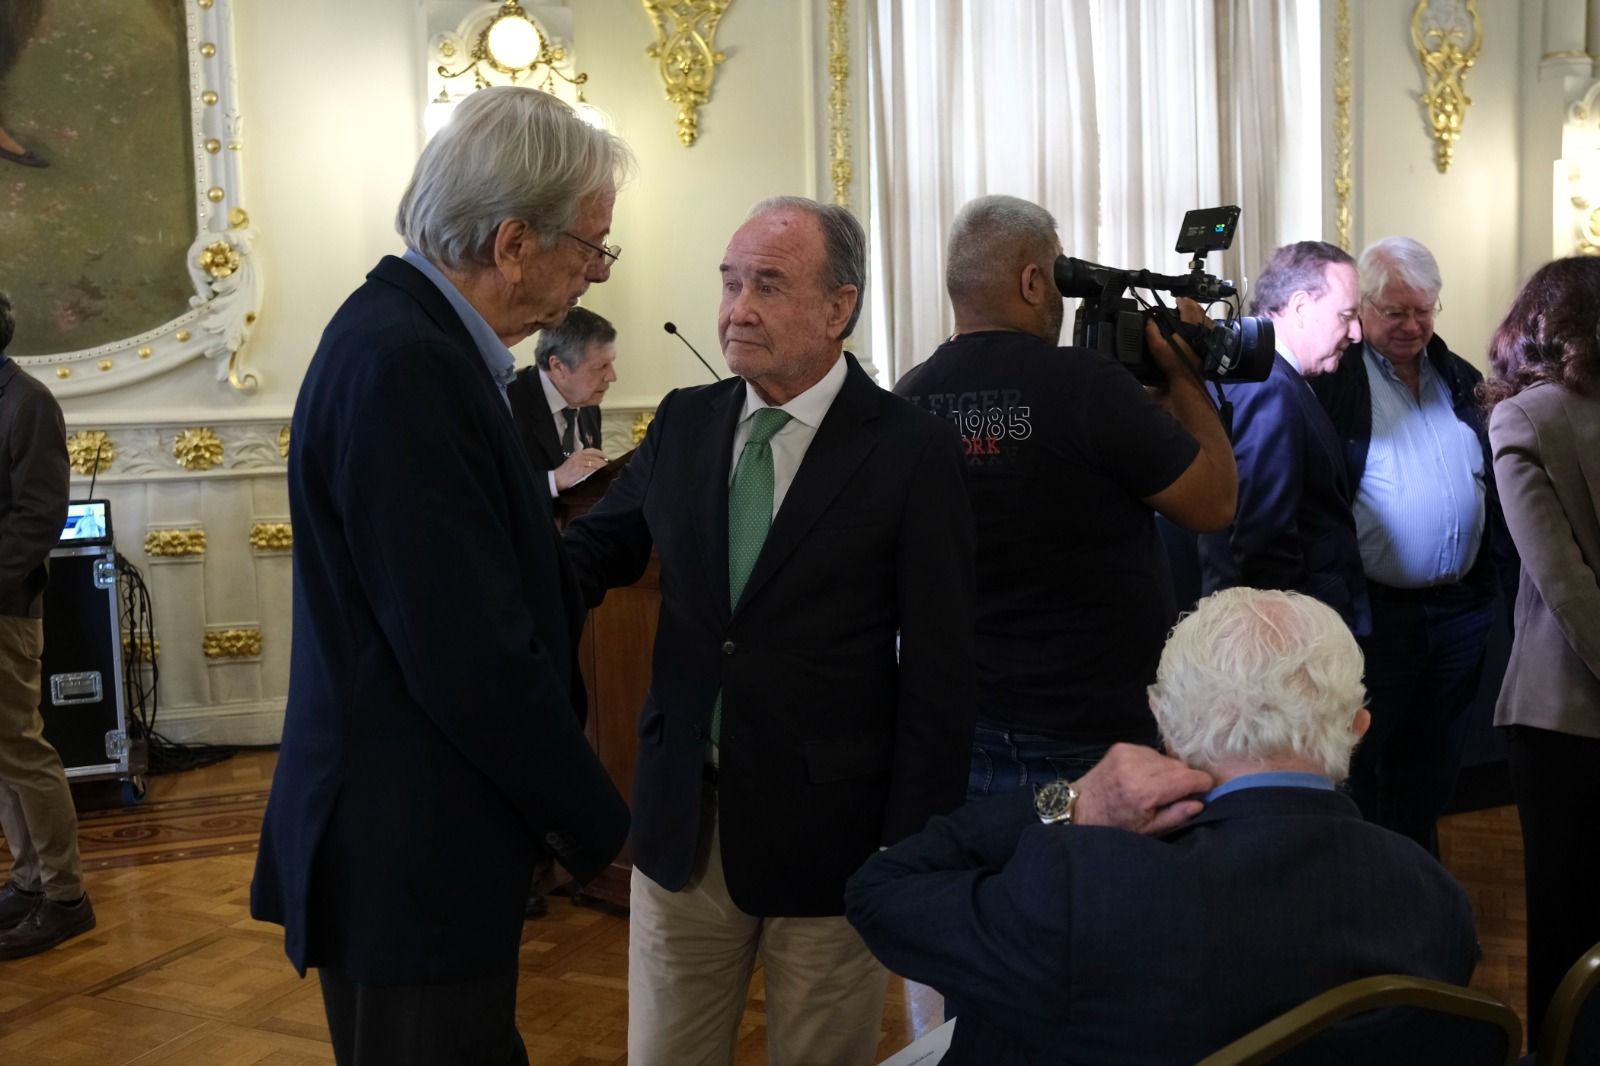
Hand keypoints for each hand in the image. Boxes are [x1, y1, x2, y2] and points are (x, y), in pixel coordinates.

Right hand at [554, 447, 608, 491]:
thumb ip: (581, 460)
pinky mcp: (579, 470)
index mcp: (576, 453)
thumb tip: (594, 462)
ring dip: (602, 467)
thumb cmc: (564, 473)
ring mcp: (578, 463)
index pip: (591, 450)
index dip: (600, 453)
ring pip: (594, 463)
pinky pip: (591, 470)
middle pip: (595, 457)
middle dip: (603, 461)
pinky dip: (597, 472)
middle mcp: (578, 456)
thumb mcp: (572, 462)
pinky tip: (600, 474)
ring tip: (606, 470)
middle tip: (608, 466)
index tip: (606, 457)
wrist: (556, 480)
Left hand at [1072, 743, 1211, 834]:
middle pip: (1180, 766)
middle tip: (1177, 794)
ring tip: (1157, 787)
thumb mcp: (1148, 829)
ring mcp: (1128, 753)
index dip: (1202, 784)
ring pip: (1167, 758)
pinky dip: (1154, 764)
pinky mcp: (1122, 746)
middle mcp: (1137, 767)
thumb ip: (1176, 815)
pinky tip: (1144, 776)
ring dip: (1169, 771)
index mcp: (1144, 790)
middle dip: (1184, 779)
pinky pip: (1152, 752)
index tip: (1205, 790)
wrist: (1081, 806)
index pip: (1188, 778)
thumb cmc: (1116, 824)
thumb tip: (1200, 803)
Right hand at [1144, 305, 1204, 392]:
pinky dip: (1204, 321)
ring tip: (1191, 310)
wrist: (1188, 378)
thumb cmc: (1174, 364)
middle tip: (1184, 302)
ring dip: (1198, 311)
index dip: (1182, 301)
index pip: (1188, 307)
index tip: (1177, 299)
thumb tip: (1149, 320)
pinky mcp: (1209, 343)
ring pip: (1205, 317)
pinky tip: (1199, 324)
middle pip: (1199, 310)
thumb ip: (1151, 332)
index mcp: (1189, 327)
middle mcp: (1200, 329)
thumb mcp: (1158, 348)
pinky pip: (1209, 327)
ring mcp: (1207, 336)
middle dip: (1191, 303)